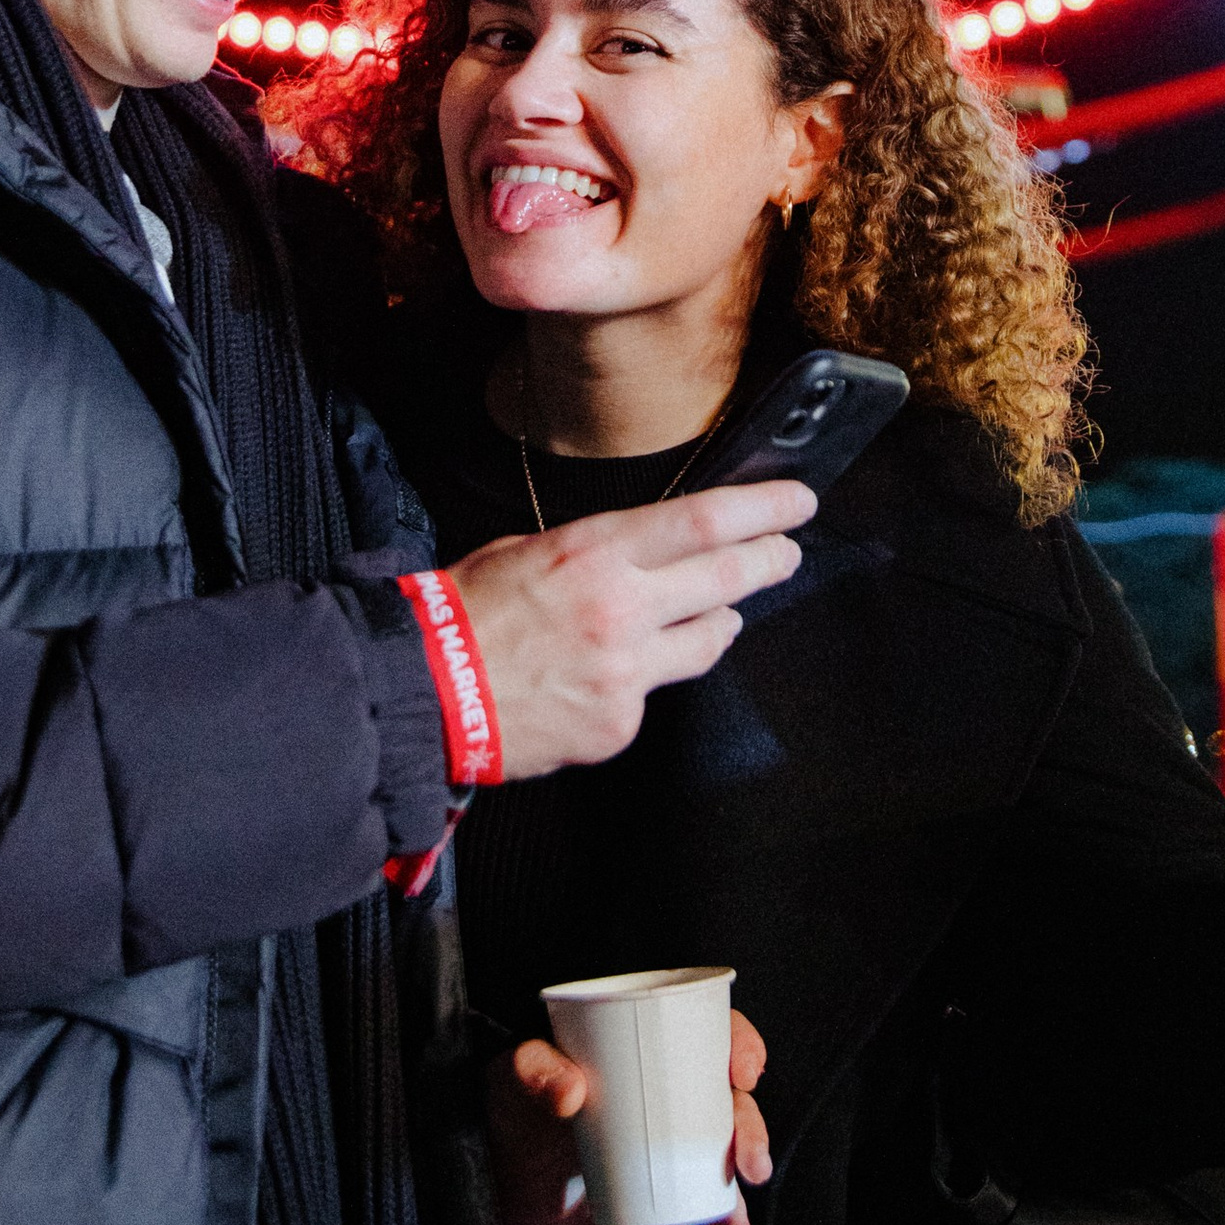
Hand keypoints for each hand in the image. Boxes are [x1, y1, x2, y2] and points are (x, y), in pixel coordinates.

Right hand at [450, 485, 813, 783]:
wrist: (429, 692)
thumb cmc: (466, 613)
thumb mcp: (529, 551)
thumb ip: (597, 554)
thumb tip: (642, 554)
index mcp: (597, 554)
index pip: (704, 521)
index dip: (762, 509)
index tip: (796, 501)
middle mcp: (623, 609)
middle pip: (727, 578)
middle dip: (769, 560)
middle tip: (788, 551)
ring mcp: (627, 672)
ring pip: (708, 640)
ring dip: (721, 620)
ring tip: (724, 611)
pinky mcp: (619, 723)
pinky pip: (656, 693)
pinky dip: (649, 679)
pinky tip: (621, 673)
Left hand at [485, 1009, 773, 1224]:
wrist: (495, 1163)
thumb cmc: (512, 1099)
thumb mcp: (518, 1071)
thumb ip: (537, 1072)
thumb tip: (571, 1092)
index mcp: (648, 1050)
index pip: (710, 1033)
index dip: (741, 1045)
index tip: (744, 1074)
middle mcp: (666, 1099)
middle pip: (727, 1107)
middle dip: (750, 1136)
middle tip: (750, 1167)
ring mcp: (660, 1151)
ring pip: (714, 1175)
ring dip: (735, 1215)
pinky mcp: (646, 1197)